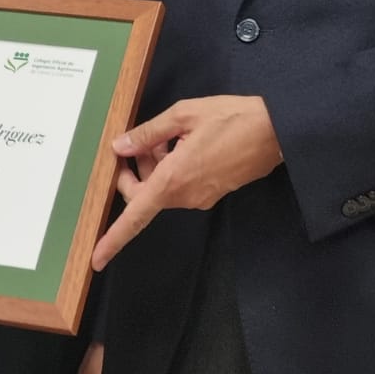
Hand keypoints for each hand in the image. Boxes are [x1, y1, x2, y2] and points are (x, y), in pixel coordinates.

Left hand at [92, 95, 281, 269]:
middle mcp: (185, 196)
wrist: (278, 131)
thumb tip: (120, 146)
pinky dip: (171, 168)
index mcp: (174, 180)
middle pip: (142, 197)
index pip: (136, 216)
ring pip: (160, 190)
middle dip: (133, 172)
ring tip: (167, 136)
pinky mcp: (212, 193)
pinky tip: (182, 143)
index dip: (113, 238)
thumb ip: (148, 133)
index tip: (96, 259)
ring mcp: (200, 197)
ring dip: (154, 166)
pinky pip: (179, 187)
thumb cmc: (232, 118)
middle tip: (138, 142)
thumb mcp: (184, 114)